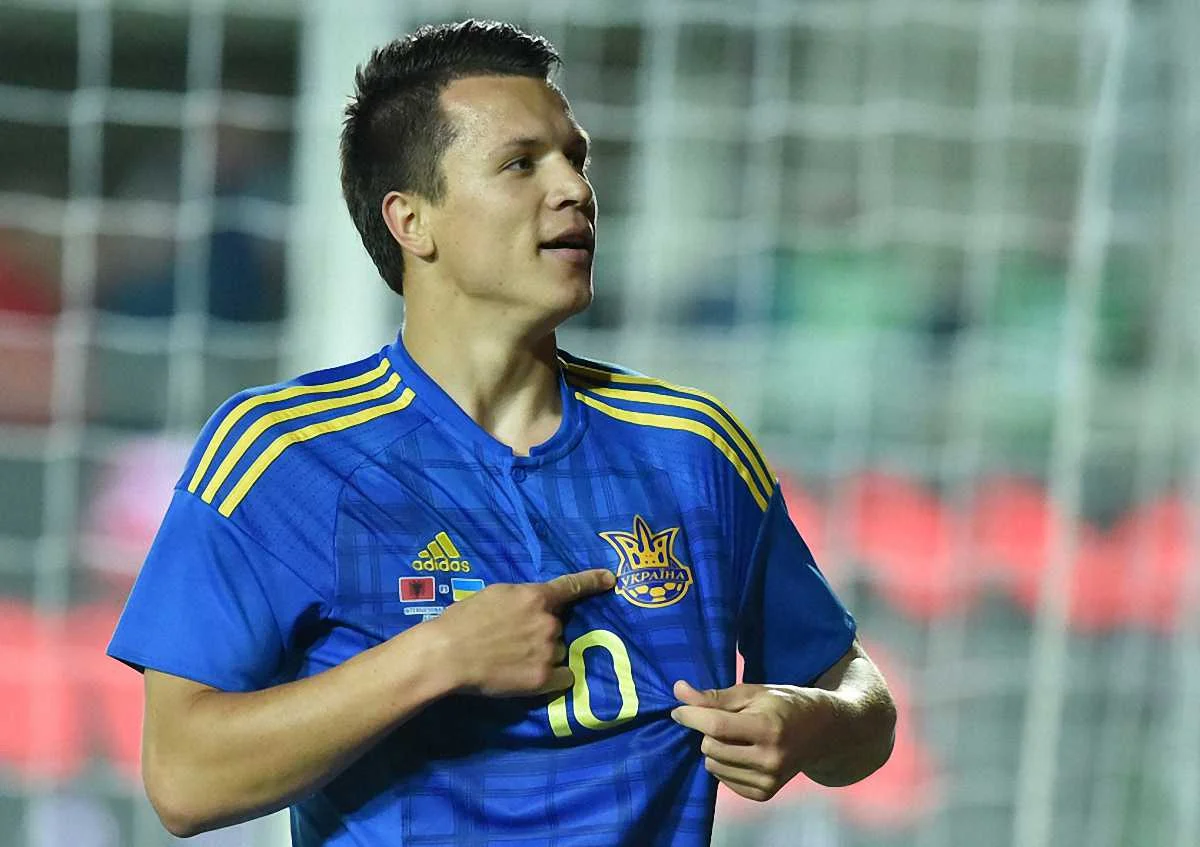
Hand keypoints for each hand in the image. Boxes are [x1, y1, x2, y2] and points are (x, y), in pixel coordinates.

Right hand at [427, 569, 614, 697]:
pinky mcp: (543, 678)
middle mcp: (549, 623)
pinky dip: (552, 678)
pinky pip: (563, 677)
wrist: (447, 654)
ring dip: (545, 655)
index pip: (571, 586)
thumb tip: (530, 606)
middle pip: (559, 627)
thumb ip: (521, 599)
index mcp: (536, 597)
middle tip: (512, 640)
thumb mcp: (494, 595)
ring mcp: (549, 651)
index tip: (611, 579)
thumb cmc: (462, 620)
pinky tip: (529, 677)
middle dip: (542, 632)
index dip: (593, 581)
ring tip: (513, 660)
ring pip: (559, 652)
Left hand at [670, 680, 838, 801]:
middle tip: (725, 720)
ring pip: (713, 765)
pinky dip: (724, 765)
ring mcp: (768, 780)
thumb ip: (715, 696)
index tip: (678, 710)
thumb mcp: (752, 692)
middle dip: (707, 732)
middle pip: (710, 747)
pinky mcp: (764, 794)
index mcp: (768, 728)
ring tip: (736, 737)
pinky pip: (722, 780)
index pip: (716, 725)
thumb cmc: (784, 705)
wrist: (821, 732)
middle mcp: (770, 759)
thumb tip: (678, 691)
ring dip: (714, 749)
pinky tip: (741, 753)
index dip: (691, 716)